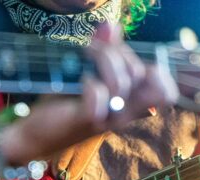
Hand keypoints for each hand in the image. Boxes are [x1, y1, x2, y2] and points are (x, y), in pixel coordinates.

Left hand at [2, 22, 177, 164]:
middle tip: (95, 51)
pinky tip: (80, 82)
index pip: (165, 92)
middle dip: (119, 53)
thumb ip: (104, 51)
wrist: (34, 134)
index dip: (159, 74)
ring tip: (85, 57)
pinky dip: (90, 83)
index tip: (132, 62)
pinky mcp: (86, 121)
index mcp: (129, 104)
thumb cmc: (63, 105)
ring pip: (122, 82)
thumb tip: (111, 26)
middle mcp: (123, 113)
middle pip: (141, 74)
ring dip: (103, 60)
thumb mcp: (88, 73)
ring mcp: (106, 118)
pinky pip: (100, 97)